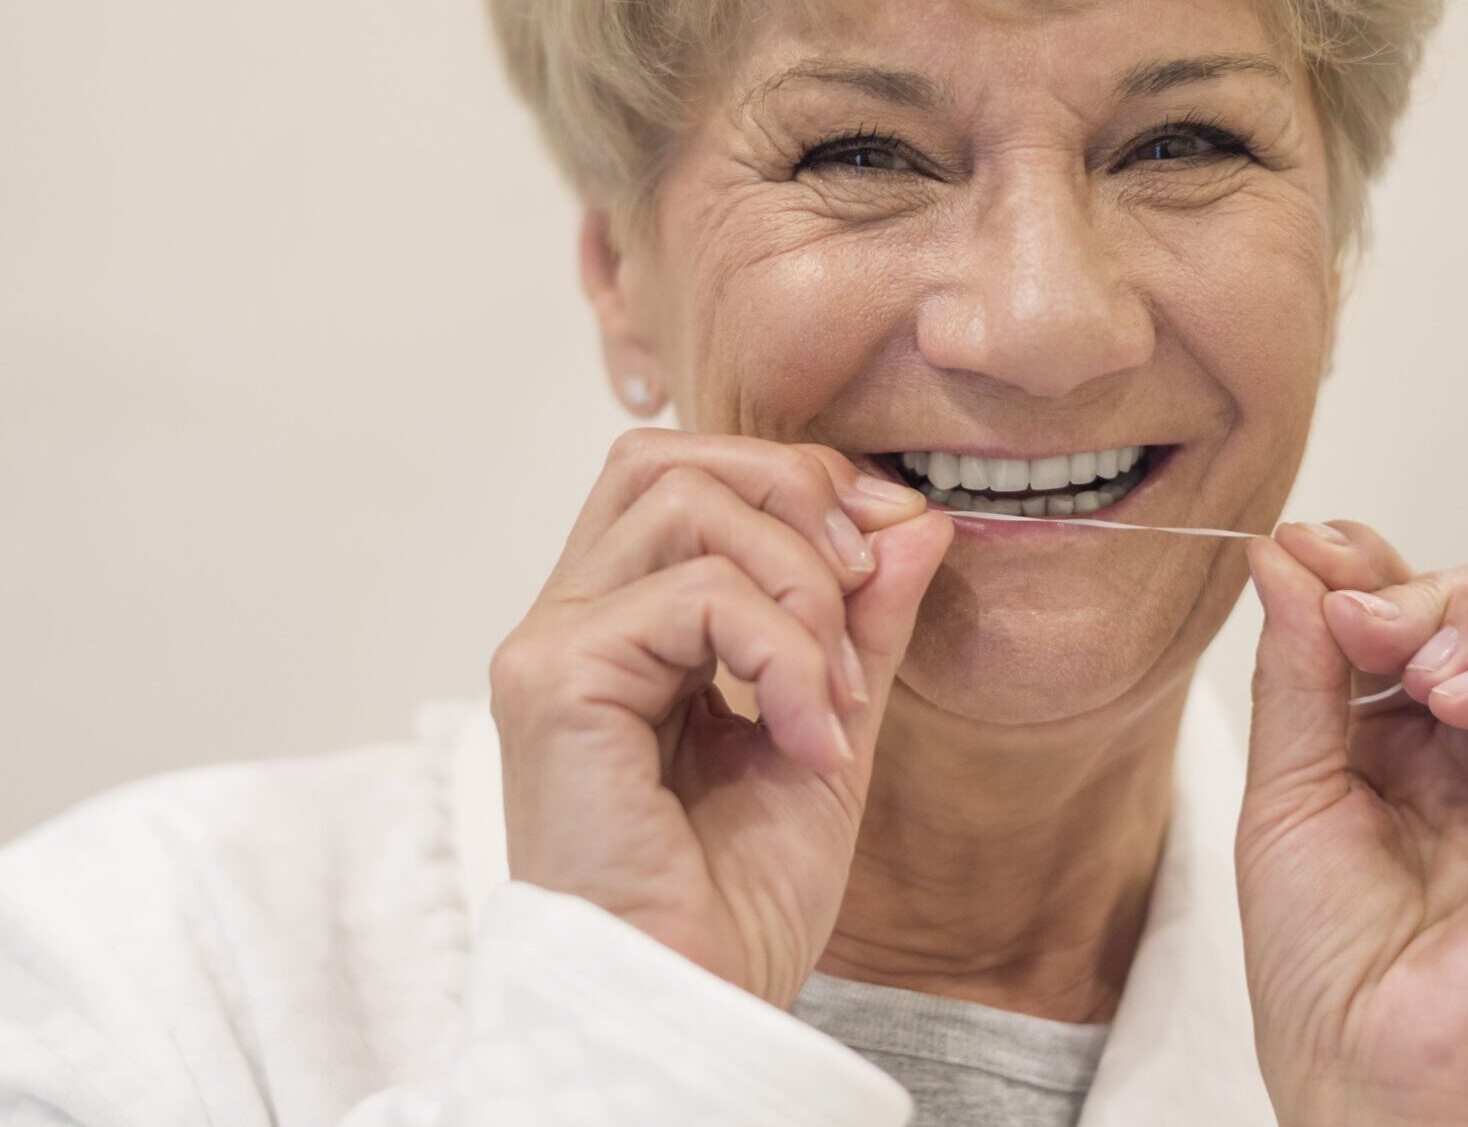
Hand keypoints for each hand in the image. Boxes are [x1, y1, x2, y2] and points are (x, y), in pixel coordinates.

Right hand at [489, 429, 953, 1006]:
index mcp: (621, 630)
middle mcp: (570, 624)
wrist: (692, 1009)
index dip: (797, 484)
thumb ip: (862, 627)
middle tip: (863, 584)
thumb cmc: (734, 906)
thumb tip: (916, 521)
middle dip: (791, 492)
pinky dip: (786, 654)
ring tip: (838, 699)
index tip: (890, 547)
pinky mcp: (555, 681)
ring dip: (799, 584)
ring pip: (682, 501)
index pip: (686, 478)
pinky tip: (809, 742)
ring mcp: (551, 647)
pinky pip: (695, 595)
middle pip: (665, 458)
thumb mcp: (832, 733)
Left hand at [1235, 521, 1467, 1126]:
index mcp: (1414, 733)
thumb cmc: (1324, 959)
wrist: (1368, 1064)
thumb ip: (1298, 668)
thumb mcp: (1286, 786)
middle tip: (1355, 626)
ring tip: (1417, 669)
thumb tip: (1285, 549)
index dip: (1370, 561)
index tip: (1304, 551)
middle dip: (1417, 585)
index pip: (1419, 599)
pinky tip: (1465, 696)